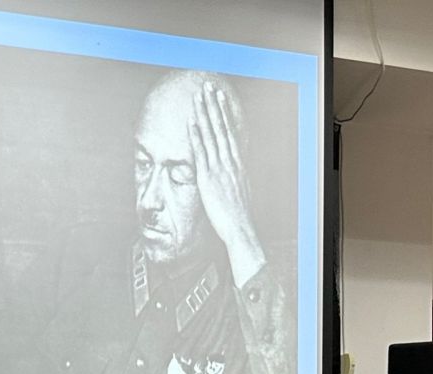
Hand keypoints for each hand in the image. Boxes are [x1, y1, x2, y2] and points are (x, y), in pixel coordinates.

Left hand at [189, 85, 264, 286]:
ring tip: (198, 97)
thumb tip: (228, 171)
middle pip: (221, 127)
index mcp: (236, 162)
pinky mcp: (209, 177)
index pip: (229, 132)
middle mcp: (229, 161)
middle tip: (208, 87)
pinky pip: (202, 153)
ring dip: (204, 114)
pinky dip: (197, 137)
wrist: (240, 227)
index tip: (219, 98)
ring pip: (211, 135)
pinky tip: (192, 123)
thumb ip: (232, 176)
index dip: (223, 113)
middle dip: (214, 106)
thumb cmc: (237, 214)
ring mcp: (219, 168)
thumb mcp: (238, 189)